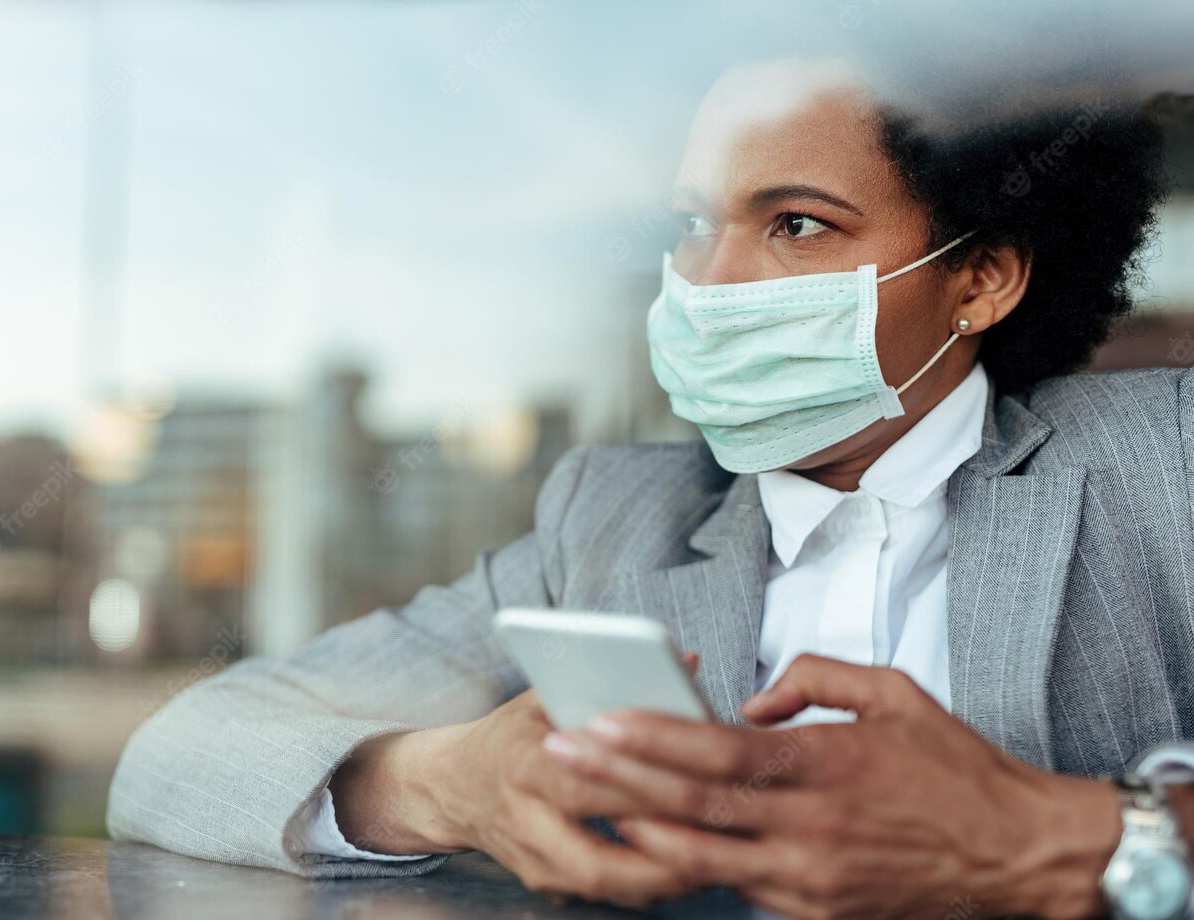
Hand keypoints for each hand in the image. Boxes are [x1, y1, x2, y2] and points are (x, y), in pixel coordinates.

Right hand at [329, 686, 695, 906]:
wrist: (449, 786)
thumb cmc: (508, 735)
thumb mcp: (543, 697)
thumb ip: (612, 686)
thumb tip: (686, 665)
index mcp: (522, 763)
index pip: (582, 784)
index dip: (636, 789)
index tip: (692, 782)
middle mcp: (523, 821)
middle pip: (598, 855)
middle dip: (661, 849)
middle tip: (717, 835)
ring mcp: (532, 860)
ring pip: (604, 887)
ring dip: (661, 879)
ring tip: (713, 861)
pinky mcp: (544, 883)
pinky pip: (604, 894)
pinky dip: (648, 885)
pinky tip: (686, 869)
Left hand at [543, 654, 1123, 919]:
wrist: (1022, 856)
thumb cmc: (957, 768)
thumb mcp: (894, 693)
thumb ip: (814, 679)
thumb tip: (749, 700)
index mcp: (825, 765)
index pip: (717, 752)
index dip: (652, 737)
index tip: (599, 719)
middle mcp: (810, 826)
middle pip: (692, 806)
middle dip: (617, 780)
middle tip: (558, 757)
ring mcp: (812, 878)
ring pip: (704, 857)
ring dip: (640, 830)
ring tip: (587, 802)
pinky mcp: (820, 911)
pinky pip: (741, 885)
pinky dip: (694, 864)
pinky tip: (655, 843)